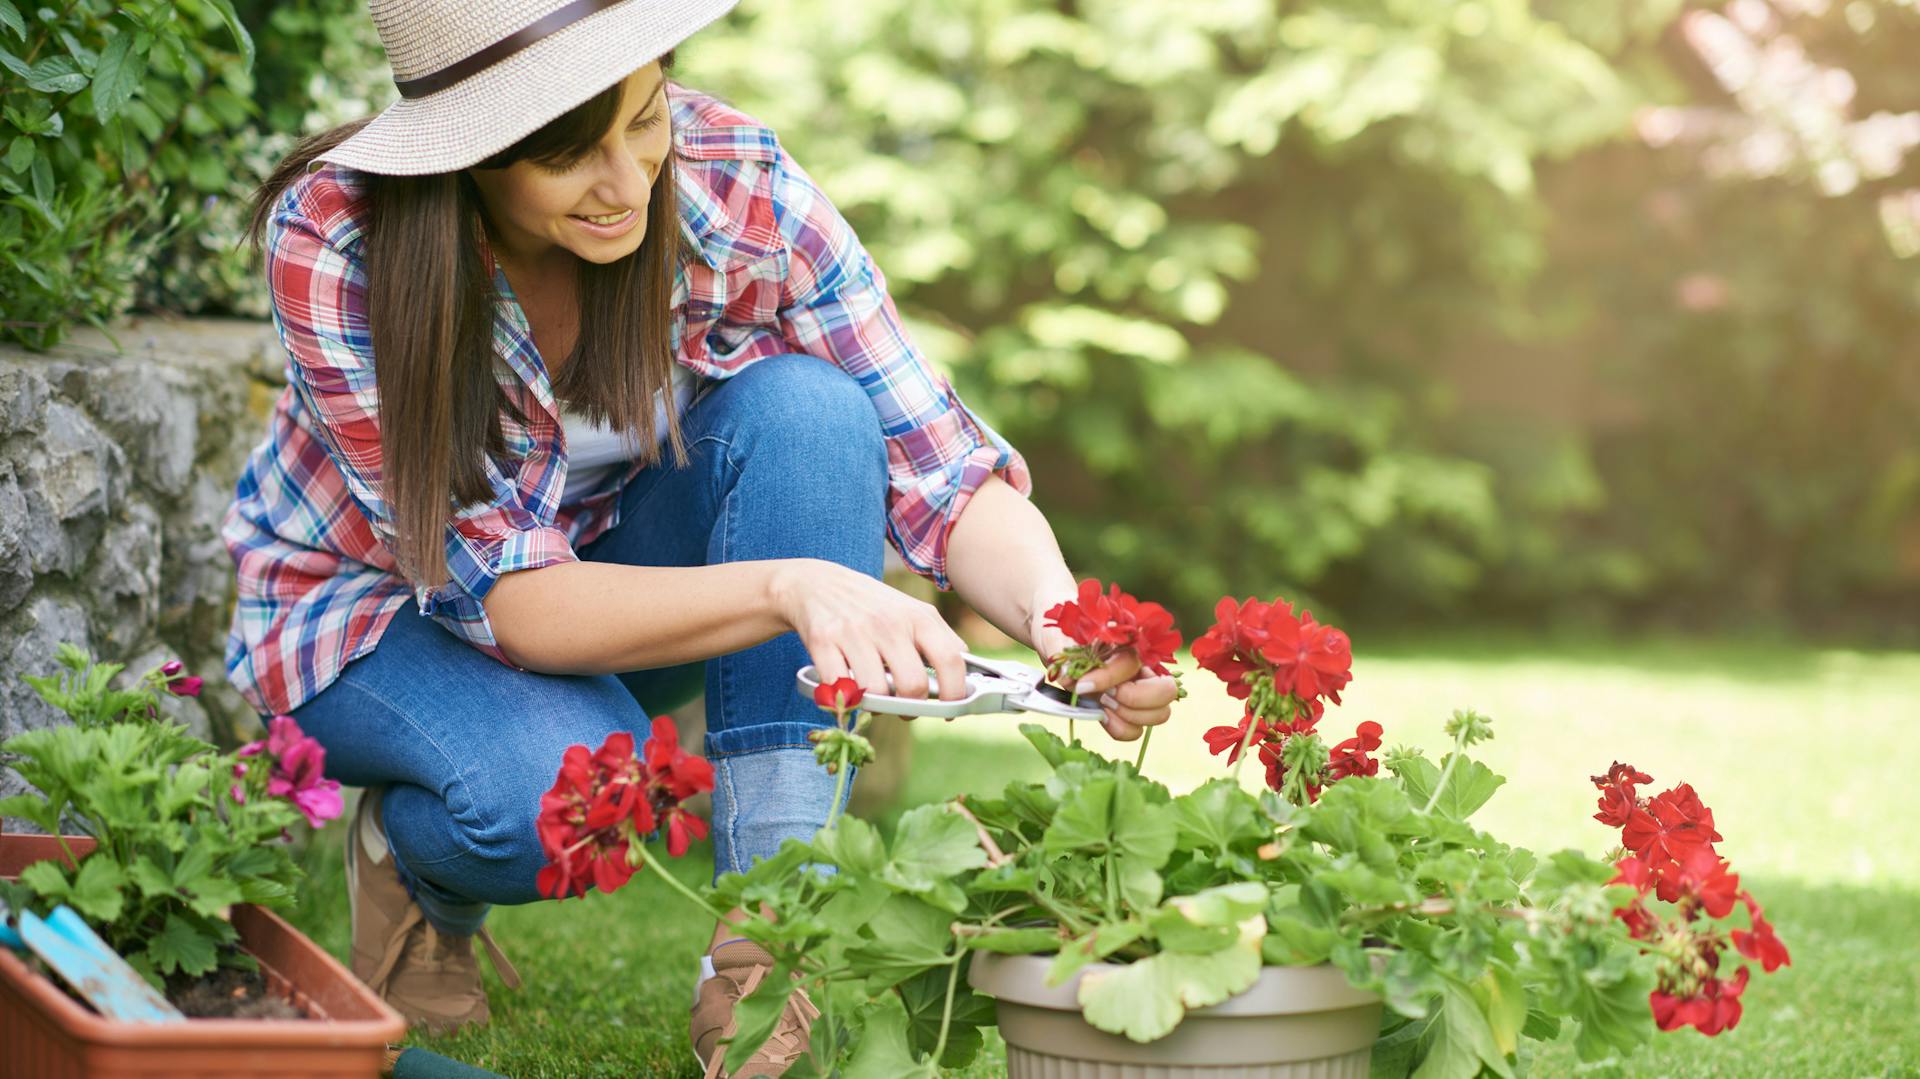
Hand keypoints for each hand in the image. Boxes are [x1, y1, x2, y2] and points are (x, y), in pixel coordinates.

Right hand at [770, 558, 970, 714]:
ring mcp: (855, 632)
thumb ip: (941, 638)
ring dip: (876, 705)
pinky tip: (847, 688)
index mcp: (918, 616)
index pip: (950, 660)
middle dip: (911, 706)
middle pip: (913, 685)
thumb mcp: (912, 611)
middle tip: (904, 707)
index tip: (950, 709)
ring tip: (873, 696)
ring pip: (877, 693)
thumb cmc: (872, 606)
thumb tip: (967, 669)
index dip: (954, 692)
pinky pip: (840, 688)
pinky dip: (845, 698)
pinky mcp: (823, 641)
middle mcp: (889, 623)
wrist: (817, 583)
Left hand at [1030, 597, 1177, 742]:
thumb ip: (1063, 653)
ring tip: (1103, 704)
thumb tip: (1070, 677)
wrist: (1058, 641)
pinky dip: (1121, 729)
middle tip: (1105, 697)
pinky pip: (1137, 730)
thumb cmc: (1063, 632)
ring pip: (1160, 713)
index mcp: (1131, 641)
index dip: (1108, 678)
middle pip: (1167, 691)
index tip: (1081, 685)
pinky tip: (1101, 715)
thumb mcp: (1058, 637)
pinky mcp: (1127, 711)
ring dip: (1130, 716)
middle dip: (1135, 699)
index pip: (1132, 664)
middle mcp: (1142, 666)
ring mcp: (1139, 690)